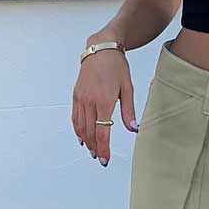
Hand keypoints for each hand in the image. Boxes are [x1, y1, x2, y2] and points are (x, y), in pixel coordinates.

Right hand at [72, 46, 137, 166]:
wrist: (101, 49)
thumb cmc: (117, 66)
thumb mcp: (128, 87)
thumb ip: (129, 110)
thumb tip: (133, 129)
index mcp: (104, 100)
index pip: (102, 131)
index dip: (104, 148)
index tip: (106, 159)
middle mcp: (89, 101)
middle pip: (90, 132)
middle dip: (95, 148)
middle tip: (101, 159)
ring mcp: (80, 98)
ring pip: (81, 127)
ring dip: (86, 141)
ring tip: (92, 151)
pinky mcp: (76, 95)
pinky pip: (75, 117)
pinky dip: (78, 130)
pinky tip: (82, 138)